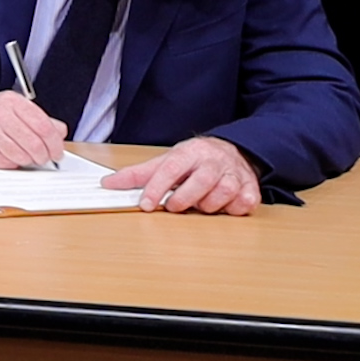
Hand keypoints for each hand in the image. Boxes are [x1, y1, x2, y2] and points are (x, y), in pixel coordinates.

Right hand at [0, 91, 66, 168]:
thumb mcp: (18, 110)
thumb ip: (42, 120)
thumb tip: (60, 132)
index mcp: (12, 101)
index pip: (43, 126)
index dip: (55, 143)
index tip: (57, 151)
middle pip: (34, 143)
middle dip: (44, 155)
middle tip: (44, 158)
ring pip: (21, 156)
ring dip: (28, 160)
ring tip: (26, 156)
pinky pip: (6, 163)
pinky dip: (12, 163)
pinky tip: (9, 156)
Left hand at [102, 136, 262, 214]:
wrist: (234, 152)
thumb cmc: (195, 160)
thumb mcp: (166, 161)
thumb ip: (139, 174)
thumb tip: (108, 184)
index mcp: (190, 152)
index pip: (171, 168)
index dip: (157, 187)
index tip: (146, 204)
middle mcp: (214, 161)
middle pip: (201, 181)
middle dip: (184, 199)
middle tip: (174, 206)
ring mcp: (234, 174)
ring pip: (223, 194)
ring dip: (208, 205)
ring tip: (200, 203)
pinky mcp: (251, 188)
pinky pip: (243, 203)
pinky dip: (232, 209)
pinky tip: (224, 205)